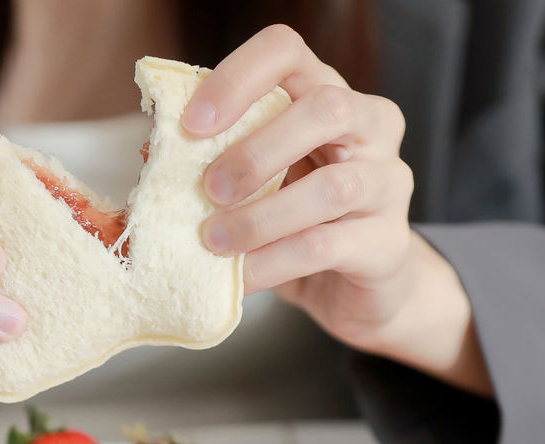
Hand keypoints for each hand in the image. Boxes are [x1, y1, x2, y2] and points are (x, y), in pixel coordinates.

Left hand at [184, 25, 489, 395]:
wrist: (358, 291)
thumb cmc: (299, 224)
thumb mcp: (257, 185)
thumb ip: (217, 161)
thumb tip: (155, 153)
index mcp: (328, 95)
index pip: (287, 52)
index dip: (236, 79)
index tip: (192, 124)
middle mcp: (370, 128)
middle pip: (325, 108)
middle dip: (256, 151)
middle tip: (209, 190)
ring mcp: (388, 184)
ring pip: (332, 187)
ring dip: (261, 217)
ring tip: (215, 241)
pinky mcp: (389, 244)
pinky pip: (328, 246)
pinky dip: (274, 262)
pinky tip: (241, 276)